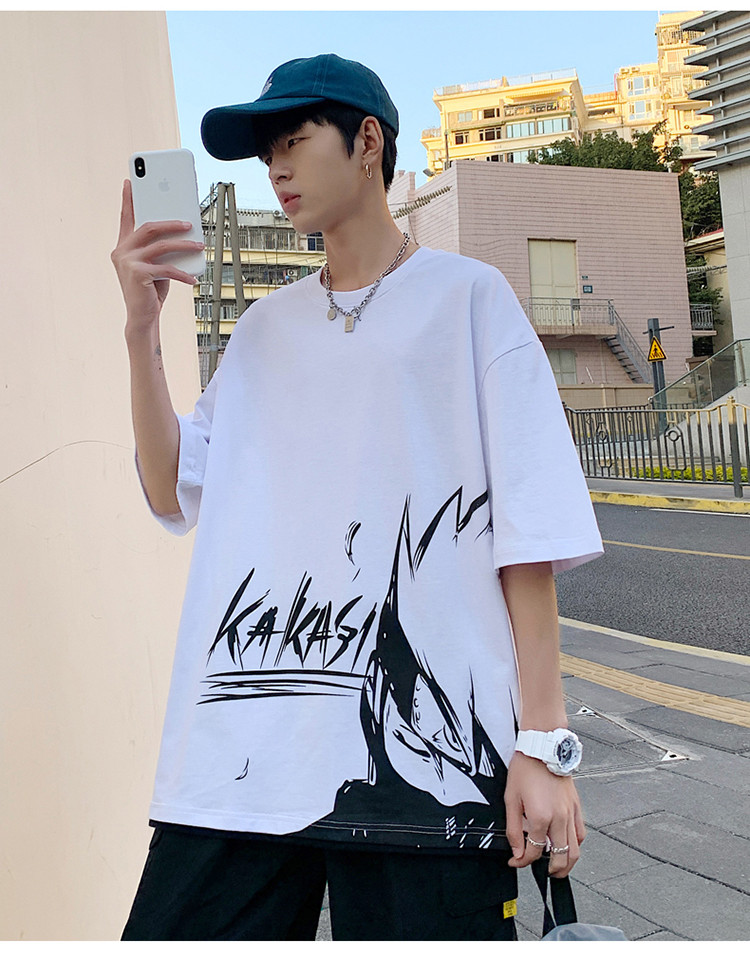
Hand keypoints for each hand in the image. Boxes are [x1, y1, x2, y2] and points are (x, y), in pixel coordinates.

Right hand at [110, 179, 202, 330]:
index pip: (126, 218)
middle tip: (189, 223)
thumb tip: (182, 234)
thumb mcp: (156, 267)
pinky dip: (182, 273)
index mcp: (124, 246)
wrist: (142, 318)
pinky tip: (193, 279)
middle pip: (149, 227)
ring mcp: (128, 262)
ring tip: (199, 246)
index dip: (128, 199)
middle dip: (171, 223)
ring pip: (161, 245)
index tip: (130, 181)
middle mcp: (121, 251)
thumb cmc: (150, 292)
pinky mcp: (137, 274)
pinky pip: (166, 268)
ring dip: (183, 245)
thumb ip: (161, 250)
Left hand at [505, 751, 585, 877]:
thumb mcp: (511, 799)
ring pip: (576, 850)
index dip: (522, 861)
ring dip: (567, 863)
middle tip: (541, 873)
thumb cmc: (526, 768)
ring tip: (557, 867)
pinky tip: (567, 845)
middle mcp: (559, 818)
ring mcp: (571, 813)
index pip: (534, 851)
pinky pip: (581, 833)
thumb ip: (514, 829)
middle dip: (551, 871)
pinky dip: (576, 845)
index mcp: (541, 817)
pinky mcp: (577, 806)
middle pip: (561, 858)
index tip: (515, 861)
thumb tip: (516, 850)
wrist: (542, 747)